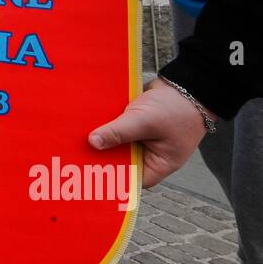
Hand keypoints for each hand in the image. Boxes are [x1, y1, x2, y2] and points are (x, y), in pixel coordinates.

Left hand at [87, 80, 214, 187]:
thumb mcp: (144, 121)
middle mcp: (149, 157)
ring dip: (102, 142)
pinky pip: (117, 132)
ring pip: (117, 146)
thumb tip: (92, 143)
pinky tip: (86, 126)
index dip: (110, 178)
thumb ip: (118, 132)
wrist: (186, 83)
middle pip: (120, 163)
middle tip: (76, 158)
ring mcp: (142, 142)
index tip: (87, 174)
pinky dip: (107, 129)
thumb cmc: (175, 107)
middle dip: (101, 158)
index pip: (130, 180)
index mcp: (158, 165)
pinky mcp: (136, 128)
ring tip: (76, 143)